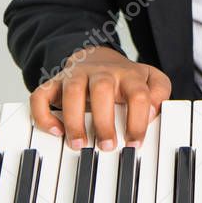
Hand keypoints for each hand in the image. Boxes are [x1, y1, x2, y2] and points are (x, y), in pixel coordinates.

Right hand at [30, 46, 171, 149]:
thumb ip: (159, 92)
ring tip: (79, 144)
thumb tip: (153, 111)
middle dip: (104, 120)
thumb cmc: (125, 77)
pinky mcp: (56, 83)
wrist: (96, 56)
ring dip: (74, 120)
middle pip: (103, 89)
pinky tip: (55, 130)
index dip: (138, 120)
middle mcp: (102, 73)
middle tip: (107, 146)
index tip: (135, 143)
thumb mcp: (150, 80)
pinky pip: (41, 94)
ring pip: (72, 91)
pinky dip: (43, 113)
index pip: (138, 94)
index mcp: (128, 75)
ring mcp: (77, 76)